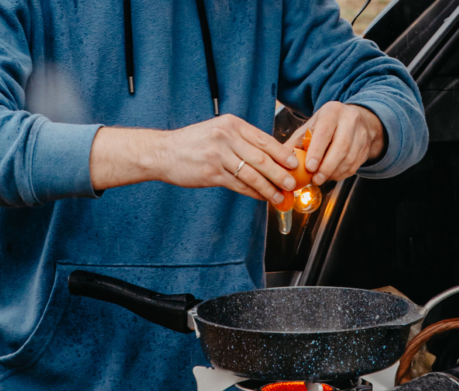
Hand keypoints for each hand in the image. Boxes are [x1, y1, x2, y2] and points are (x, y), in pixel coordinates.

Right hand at [89, 115, 299, 203]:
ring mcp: (218, 155)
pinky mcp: (211, 173)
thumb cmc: (193, 143)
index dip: (283, 153)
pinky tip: (261, 197)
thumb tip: (270, 155)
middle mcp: (226, 137)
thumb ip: (241, 140)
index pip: (264, 139)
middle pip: (262, 158)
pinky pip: (238, 185)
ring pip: (252, 174)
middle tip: (293, 182)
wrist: (163, 152)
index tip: (295, 163)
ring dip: (269, 187)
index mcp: (231, 124)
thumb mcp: (218, 131)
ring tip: (280, 195)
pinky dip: (252, 193)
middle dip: (281, 172)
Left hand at [285, 102, 384, 185]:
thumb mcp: (311, 127)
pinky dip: (341, 174)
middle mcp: (350, 120)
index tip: (309, 167)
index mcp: (332, 112)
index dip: (317, 152)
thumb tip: (279, 161)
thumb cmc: (327, 126)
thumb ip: (295, 143)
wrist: (355, 121)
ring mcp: (361, 134)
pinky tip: (332, 175)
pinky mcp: (366, 147)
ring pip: (349, 158)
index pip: (325, 132)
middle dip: (326, 167)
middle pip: (341, 147)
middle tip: (315, 179)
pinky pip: (354, 166)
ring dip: (333, 173)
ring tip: (321, 178)